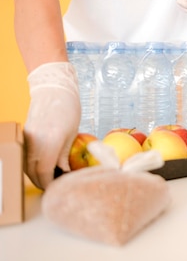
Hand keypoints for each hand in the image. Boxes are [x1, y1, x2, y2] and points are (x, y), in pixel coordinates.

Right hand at [24, 62, 80, 189]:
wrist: (52, 89)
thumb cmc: (67, 108)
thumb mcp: (72, 133)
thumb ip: (63, 155)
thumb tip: (62, 171)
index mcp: (49, 143)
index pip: (44, 172)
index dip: (50, 183)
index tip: (58, 187)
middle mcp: (34, 142)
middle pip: (32, 172)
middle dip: (42, 182)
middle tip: (55, 185)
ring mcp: (27, 139)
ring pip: (26, 165)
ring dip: (36, 174)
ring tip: (50, 177)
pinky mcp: (24, 135)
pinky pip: (25, 156)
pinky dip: (32, 164)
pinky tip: (43, 166)